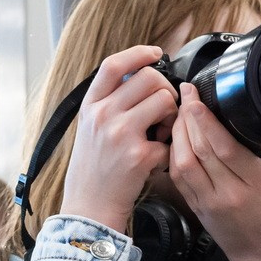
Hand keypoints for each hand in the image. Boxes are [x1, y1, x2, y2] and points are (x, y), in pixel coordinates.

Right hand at [57, 47, 176, 235]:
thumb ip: (109, 102)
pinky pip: (169, 139)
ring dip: (172, 116)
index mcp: (90, 106)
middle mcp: (103, 115)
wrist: (88, 207)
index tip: (155, 53)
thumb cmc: (93, 169)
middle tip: (164, 109)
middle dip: (165, 90)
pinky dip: (168, 150)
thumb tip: (139, 77)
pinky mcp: (138, 156)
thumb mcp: (90, 128)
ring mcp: (120, 134)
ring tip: (162, 134)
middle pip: (148, 78)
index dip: (138, 53)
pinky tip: (156, 160)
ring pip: (165, 100)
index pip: (113, 65)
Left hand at [166, 83, 260, 260]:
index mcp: (255, 182)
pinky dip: (173, 154)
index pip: (224, 147)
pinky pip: (178, 177)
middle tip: (185, 94)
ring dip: (177, 134)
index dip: (206, 120)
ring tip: (179, 113)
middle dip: (188, 118)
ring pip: (183, 162)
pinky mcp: (196, 207)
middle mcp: (229, 192)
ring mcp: (209, 201)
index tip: (197, 98)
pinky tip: (175, 137)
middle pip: (200, 150)